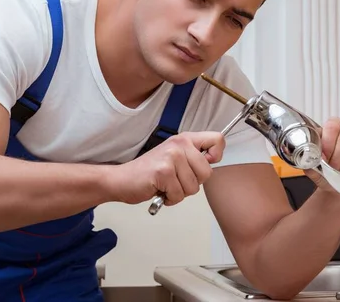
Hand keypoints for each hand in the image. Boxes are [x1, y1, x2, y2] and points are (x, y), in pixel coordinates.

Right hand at [111, 131, 225, 205]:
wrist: (121, 180)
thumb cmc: (149, 172)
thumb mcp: (175, 157)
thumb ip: (193, 157)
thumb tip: (214, 161)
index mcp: (185, 139)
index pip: (217, 140)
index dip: (215, 156)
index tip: (202, 163)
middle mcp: (179, 144)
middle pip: (207, 172)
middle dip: (192, 183)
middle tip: (175, 180)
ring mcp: (171, 157)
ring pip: (193, 187)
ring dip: (179, 193)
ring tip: (166, 185)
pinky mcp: (163, 172)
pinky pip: (179, 195)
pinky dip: (170, 199)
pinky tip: (160, 190)